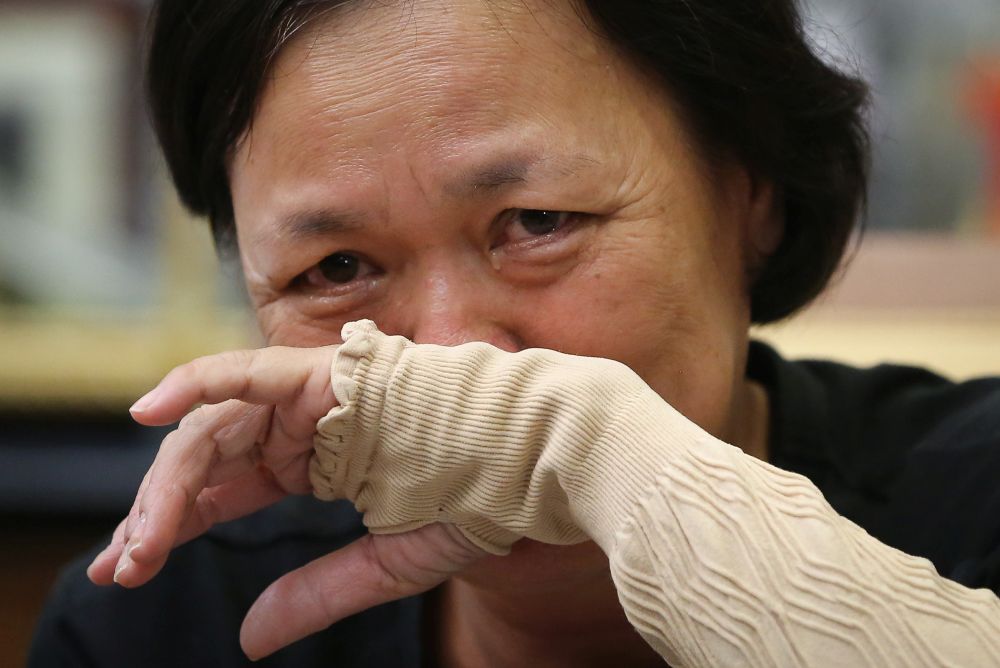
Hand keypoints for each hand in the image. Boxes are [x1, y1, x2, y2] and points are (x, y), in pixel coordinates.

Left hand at [86, 346, 486, 658]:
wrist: (534, 460)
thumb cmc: (476, 502)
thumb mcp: (386, 564)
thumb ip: (319, 592)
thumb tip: (250, 638)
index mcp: (315, 461)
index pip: (224, 489)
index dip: (172, 524)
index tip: (129, 569)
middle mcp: (303, 426)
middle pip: (208, 458)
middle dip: (159, 512)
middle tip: (125, 567)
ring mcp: (312, 396)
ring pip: (216, 427)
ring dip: (172, 482)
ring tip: (140, 541)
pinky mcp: (325, 375)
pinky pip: (249, 372)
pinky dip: (199, 381)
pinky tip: (149, 410)